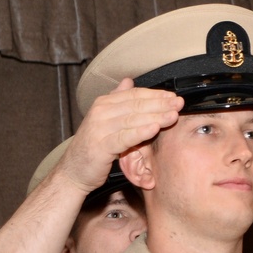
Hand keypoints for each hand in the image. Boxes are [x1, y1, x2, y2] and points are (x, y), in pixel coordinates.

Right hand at [57, 78, 182, 193]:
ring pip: (133, 119)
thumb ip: (117, 100)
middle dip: (160, 104)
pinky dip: (140, 132)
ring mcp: (99, 128)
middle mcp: (100, 112)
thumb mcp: (104, 120)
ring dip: (155, 117)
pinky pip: (124, 137)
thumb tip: (128, 81)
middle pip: (136, 105)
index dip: (156, 95)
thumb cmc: (93, 148)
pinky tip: (154, 129)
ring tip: (173, 116)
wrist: (73, 172)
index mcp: (103, 103)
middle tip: (179, 104)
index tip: (174, 97)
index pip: (134, 94)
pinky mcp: (100, 146)